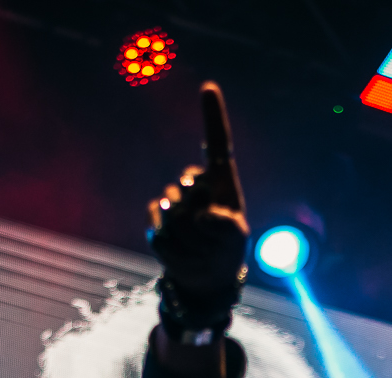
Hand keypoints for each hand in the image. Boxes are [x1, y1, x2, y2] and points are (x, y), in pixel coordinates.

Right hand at [147, 83, 247, 302]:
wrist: (205, 275)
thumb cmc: (226, 249)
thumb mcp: (235, 237)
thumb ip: (226, 226)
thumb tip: (202, 216)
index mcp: (220, 181)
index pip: (218, 144)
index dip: (213, 116)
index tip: (209, 87)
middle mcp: (195, 184)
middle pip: (189, 186)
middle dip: (198, 213)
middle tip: (210, 236)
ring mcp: (173, 201)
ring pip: (173, 212)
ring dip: (190, 238)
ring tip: (199, 248)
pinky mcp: (156, 220)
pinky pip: (159, 230)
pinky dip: (175, 250)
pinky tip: (183, 254)